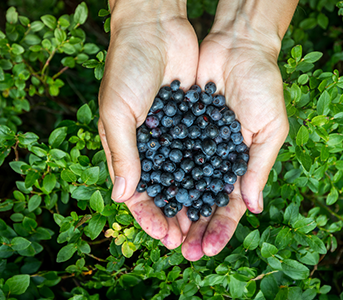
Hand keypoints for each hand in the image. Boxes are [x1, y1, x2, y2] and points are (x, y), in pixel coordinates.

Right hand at [98, 0, 197, 239]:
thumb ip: (122, 153)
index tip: (165, 236)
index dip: (150, 217)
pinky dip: (213, 175)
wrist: (156, 27)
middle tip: (190, 244)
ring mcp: (176, 135)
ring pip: (188, 178)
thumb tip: (121, 197)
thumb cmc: (127, 68)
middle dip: (176, 218)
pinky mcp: (198, 121)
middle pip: (166, 193)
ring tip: (208, 227)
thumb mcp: (117, 111)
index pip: (137, 193)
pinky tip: (224, 194)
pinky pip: (206, 154)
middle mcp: (152, 147)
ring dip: (196, 203)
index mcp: (127, 148)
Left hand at [179, 6, 290, 260]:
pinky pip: (164, 158)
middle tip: (181, 251)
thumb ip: (258, 166)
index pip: (229, 206)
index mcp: (241, 164)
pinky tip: (148, 198)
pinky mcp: (174, 127)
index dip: (219, 229)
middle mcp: (214, 160)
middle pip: (201, 203)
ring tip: (163, 234)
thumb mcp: (269, 127)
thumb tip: (252, 208)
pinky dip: (157, 179)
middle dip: (192, 228)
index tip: (208, 249)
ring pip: (180, 186)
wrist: (236, 44)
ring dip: (172, 212)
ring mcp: (193, 145)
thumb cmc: (262, 85)